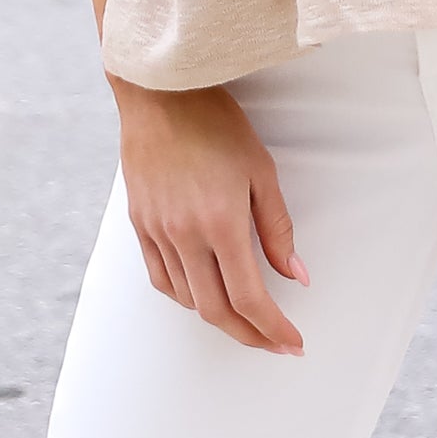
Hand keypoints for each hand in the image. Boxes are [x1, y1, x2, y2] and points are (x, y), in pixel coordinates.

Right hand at [112, 83, 306, 353]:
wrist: (159, 94)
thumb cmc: (217, 124)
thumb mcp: (261, 171)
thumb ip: (278, 229)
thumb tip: (296, 277)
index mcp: (220, 222)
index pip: (249, 297)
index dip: (273, 328)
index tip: (293, 343)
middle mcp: (184, 235)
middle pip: (216, 311)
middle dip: (249, 335)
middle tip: (275, 343)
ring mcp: (157, 232)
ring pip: (187, 300)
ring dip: (219, 319)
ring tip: (246, 320)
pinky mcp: (139, 225)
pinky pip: (161, 279)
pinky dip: (185, 297)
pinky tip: (204, 295)